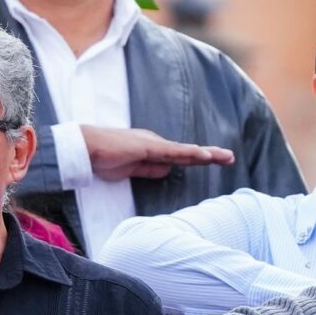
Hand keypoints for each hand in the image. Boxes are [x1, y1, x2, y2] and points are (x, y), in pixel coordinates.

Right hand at [80, 125, 235, 181]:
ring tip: (226, 157)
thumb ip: (149, 170)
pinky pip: (175, 152)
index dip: (197, 159)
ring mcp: (154, 144)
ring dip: (207, 154)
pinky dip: (191, 154)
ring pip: (186, 151)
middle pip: (187, 152)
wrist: (86, 148)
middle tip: (229, 157)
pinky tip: (205, 155)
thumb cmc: (103, 158)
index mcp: (151, 149)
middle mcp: (156, 143)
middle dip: (209, 155)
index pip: (179, 157)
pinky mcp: (150, 147)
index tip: (214, 160)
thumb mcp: (130, 170)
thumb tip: (168, 171)